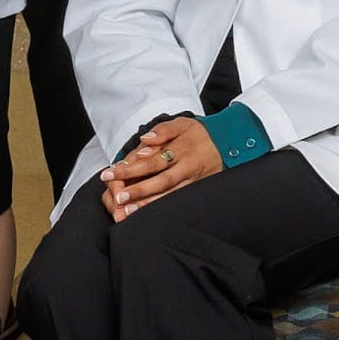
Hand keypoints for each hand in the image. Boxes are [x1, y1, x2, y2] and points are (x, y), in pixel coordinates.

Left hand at [100, 112, 223, 216]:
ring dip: (148, 205)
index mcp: (183, 150)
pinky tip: (145, 215)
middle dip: (138, 191)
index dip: (131, 169)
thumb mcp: (183, 124)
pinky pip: (176, 201)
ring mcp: (193, 182)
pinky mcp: (196, 191)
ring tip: (127, 212)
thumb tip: (145, 140)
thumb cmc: (199, 134)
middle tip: (118, 198)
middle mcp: (189, 168)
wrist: (229, 144)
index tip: (109, 174)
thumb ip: (163, 130)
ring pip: (170, 196)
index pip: (153, 161)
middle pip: (161, 181)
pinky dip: (160, 209)